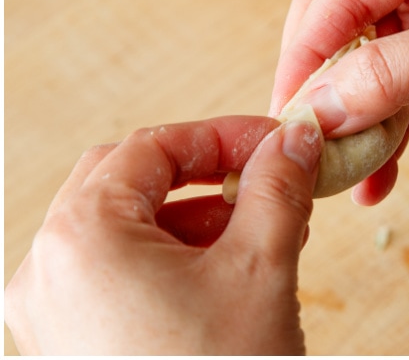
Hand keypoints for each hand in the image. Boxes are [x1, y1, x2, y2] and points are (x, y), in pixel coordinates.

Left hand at [5, 116, 322, 354]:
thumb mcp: (262, 267)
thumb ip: (278, 187)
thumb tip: (294, 139)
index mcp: (81, 238)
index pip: (150, 148)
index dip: (222, 136)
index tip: (276, 144)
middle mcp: (46, 270)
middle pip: (124, 181)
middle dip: (202, 175)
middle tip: (265, 180)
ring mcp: (50, 311)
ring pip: (118, 229)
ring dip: (189, 218)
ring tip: (257, 232)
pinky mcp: (68, 342)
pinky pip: (111, 274)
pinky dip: (165, 259)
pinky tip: (222, 274)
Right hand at [271, 0, 408, 204]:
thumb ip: (393, 71)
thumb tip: (320, 105)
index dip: (304, 52)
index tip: (288, 110)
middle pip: (347, 39)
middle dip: (325, 95)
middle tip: (307, 150)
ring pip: (374, 81)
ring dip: (355, 130)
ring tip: (339, 178)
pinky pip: (407, 110)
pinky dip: (389, 145)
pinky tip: (376, 181)